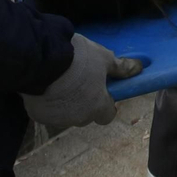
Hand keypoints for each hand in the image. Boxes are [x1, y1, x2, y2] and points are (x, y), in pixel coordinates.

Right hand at [21, 34, 142, 128]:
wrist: (41, 59)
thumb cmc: (77, 58)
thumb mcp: (103, 58)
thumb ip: (121, 68)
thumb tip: (138, 68)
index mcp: (97, 106)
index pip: (107, 115)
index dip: (107, 104)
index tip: (103, 91)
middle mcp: (78, 118)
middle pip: (86, 114)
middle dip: (85, 102)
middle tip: (81, 82)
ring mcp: (56, 118)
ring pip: (66, 113)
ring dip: (66, 103)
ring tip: (61, 81)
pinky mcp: (38, 115)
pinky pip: (48, 110)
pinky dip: (49, 101)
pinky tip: (47, 85)